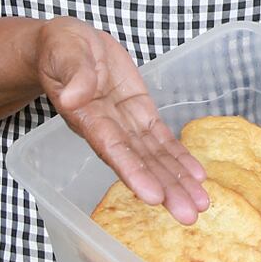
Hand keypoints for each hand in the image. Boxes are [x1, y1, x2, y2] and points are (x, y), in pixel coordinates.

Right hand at [36, 18, 208, 223]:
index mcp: (87, 116)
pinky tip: (197, 177)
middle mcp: (108, 128)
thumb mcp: (64, 51)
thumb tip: (74, 96)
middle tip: (189, 216)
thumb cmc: (59, 48)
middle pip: (139, 162)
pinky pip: (162, 139)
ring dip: (178, 181)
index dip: (133, 172)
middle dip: (165, 188)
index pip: (112, 148)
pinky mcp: (140, 112)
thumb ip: (74, 74)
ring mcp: (126, 123)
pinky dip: (180, 158)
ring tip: (201, 205)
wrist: (66, 45)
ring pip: (155, 157)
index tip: (153, 196)